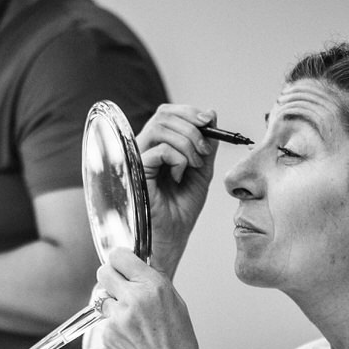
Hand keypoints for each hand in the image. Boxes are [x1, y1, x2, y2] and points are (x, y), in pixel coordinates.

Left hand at [96, 247, 208, 348]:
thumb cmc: (179, 346)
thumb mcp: (177, 305)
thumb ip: (155, 283)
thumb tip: (139, 267)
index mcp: (153, 287)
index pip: (120, 256)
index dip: (119, 261)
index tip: (122, 266)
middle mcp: (133, 299)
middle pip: (103, 272)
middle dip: (110, 279)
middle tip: (120, 291)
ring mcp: (117, 319)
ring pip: (102, 299)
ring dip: (113, 307)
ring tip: (132, 324)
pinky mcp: (106, 336)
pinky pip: (103, 323)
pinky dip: (113, 329)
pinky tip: (130, 340)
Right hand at [134, 104, 221, 275]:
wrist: (173, 237)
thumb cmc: (182, 207)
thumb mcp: (201, 170)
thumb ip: (206, 144)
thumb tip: (211, 114)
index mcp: (157, 144)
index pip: (167, 112)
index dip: (189, 111)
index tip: (210, 121)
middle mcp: (145, 147)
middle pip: (163, 114)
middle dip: (191, 126)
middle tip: (204, 150)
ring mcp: (138, 158)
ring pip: (161, 127)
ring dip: (187, 143)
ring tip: (194, 165)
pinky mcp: (137, 171)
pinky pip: (160, 150)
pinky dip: (178, 160)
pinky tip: (178, 177)